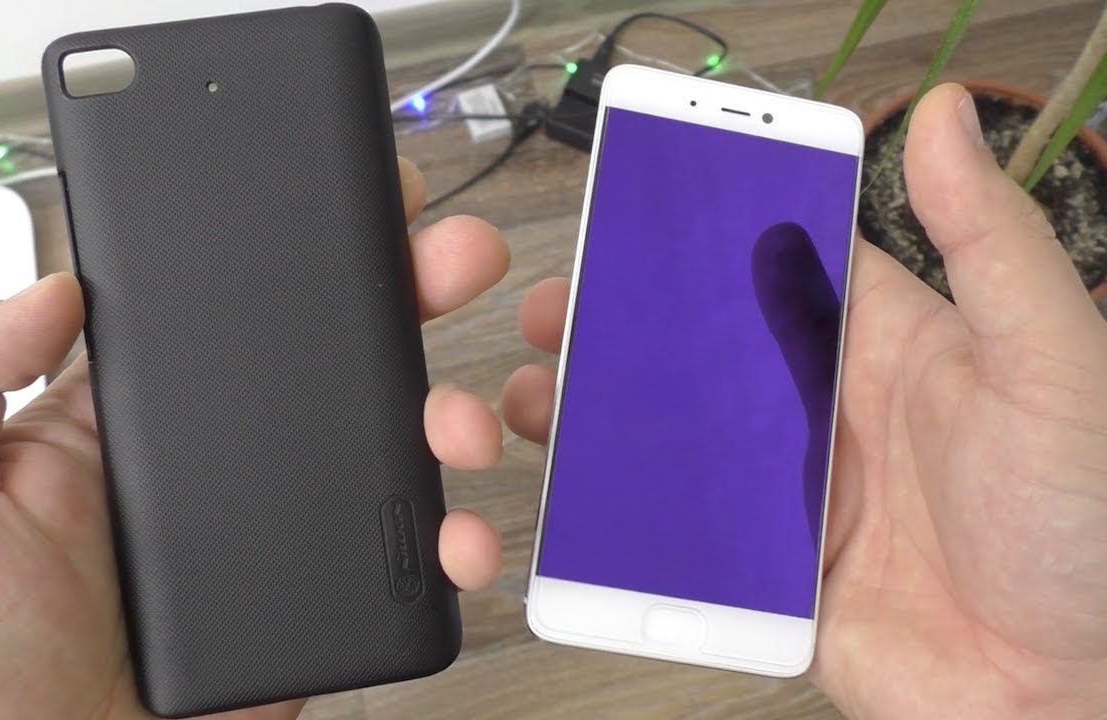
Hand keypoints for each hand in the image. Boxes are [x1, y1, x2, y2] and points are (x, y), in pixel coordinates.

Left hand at [0, 159, 507, 719]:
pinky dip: (447, 541)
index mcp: (119, 421)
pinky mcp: (307, 611)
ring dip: (445, 414)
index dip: (293, 244)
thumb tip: (49, 284)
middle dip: (405, 295)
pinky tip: (454, 533)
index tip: (353, 198)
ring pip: (380, 451)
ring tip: (459, 418)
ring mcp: (267, 538)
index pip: (220, 305)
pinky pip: (394, 562)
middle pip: (326, 359)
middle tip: (453, 259)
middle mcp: (207, 467)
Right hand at [501, 84, 1106, 718]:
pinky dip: (625, 518)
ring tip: (543, 401)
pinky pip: (684, 537)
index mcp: (889, 347)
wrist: (1065, 698)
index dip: (711, 232)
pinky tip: (577, 499)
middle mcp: (830, 415)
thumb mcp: (1049, 366)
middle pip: (707, 352)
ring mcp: (795, 498)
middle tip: (561, 311)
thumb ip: (990, 246)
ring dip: (609, 418)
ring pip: (679, 441)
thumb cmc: (1090, 532)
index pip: (784, 263)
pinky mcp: (774, 575)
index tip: (636, 209)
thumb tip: (946, 119)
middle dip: (626, 326)